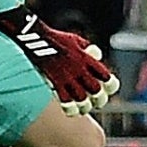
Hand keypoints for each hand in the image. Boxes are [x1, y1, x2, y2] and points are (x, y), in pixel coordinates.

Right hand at [0, 6, 118, 112]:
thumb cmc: (55, 38)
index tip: (109, 88)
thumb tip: (96, 55)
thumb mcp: (76, 40)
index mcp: (86, 58)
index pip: (105, 76)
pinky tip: (71, 110)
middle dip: (99, 99)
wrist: (36, 37)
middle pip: (95, 90)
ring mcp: (66, 76)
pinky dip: (70, 107)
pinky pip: (64, 100)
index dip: (110, 85)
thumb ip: (87, 49)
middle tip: (98, 102)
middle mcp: (79, 69)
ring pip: (81, 98)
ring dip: (85, 106)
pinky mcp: (54, 82)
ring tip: (84, 108)